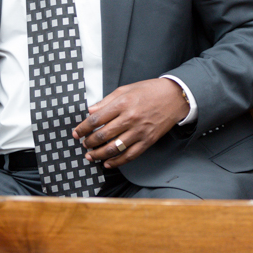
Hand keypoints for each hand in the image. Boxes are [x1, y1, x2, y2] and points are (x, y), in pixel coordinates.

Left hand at [73, 78, 189, 168]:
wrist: (175, 96)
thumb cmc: (150, 91)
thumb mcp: (126, 89)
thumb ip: (107, 101)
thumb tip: (90, 111)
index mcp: (123, 103)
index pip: (96, 119)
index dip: (83, 128)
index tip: (77, 132)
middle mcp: (130, 118)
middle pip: (103, 135)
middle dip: (89, 142)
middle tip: (84, 144)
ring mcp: (139, 131)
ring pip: (114, 148)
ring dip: (99, 154)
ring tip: (90, 156)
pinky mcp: (148, 140)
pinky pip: (130, 155)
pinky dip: (117, 162)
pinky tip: (108, 163)